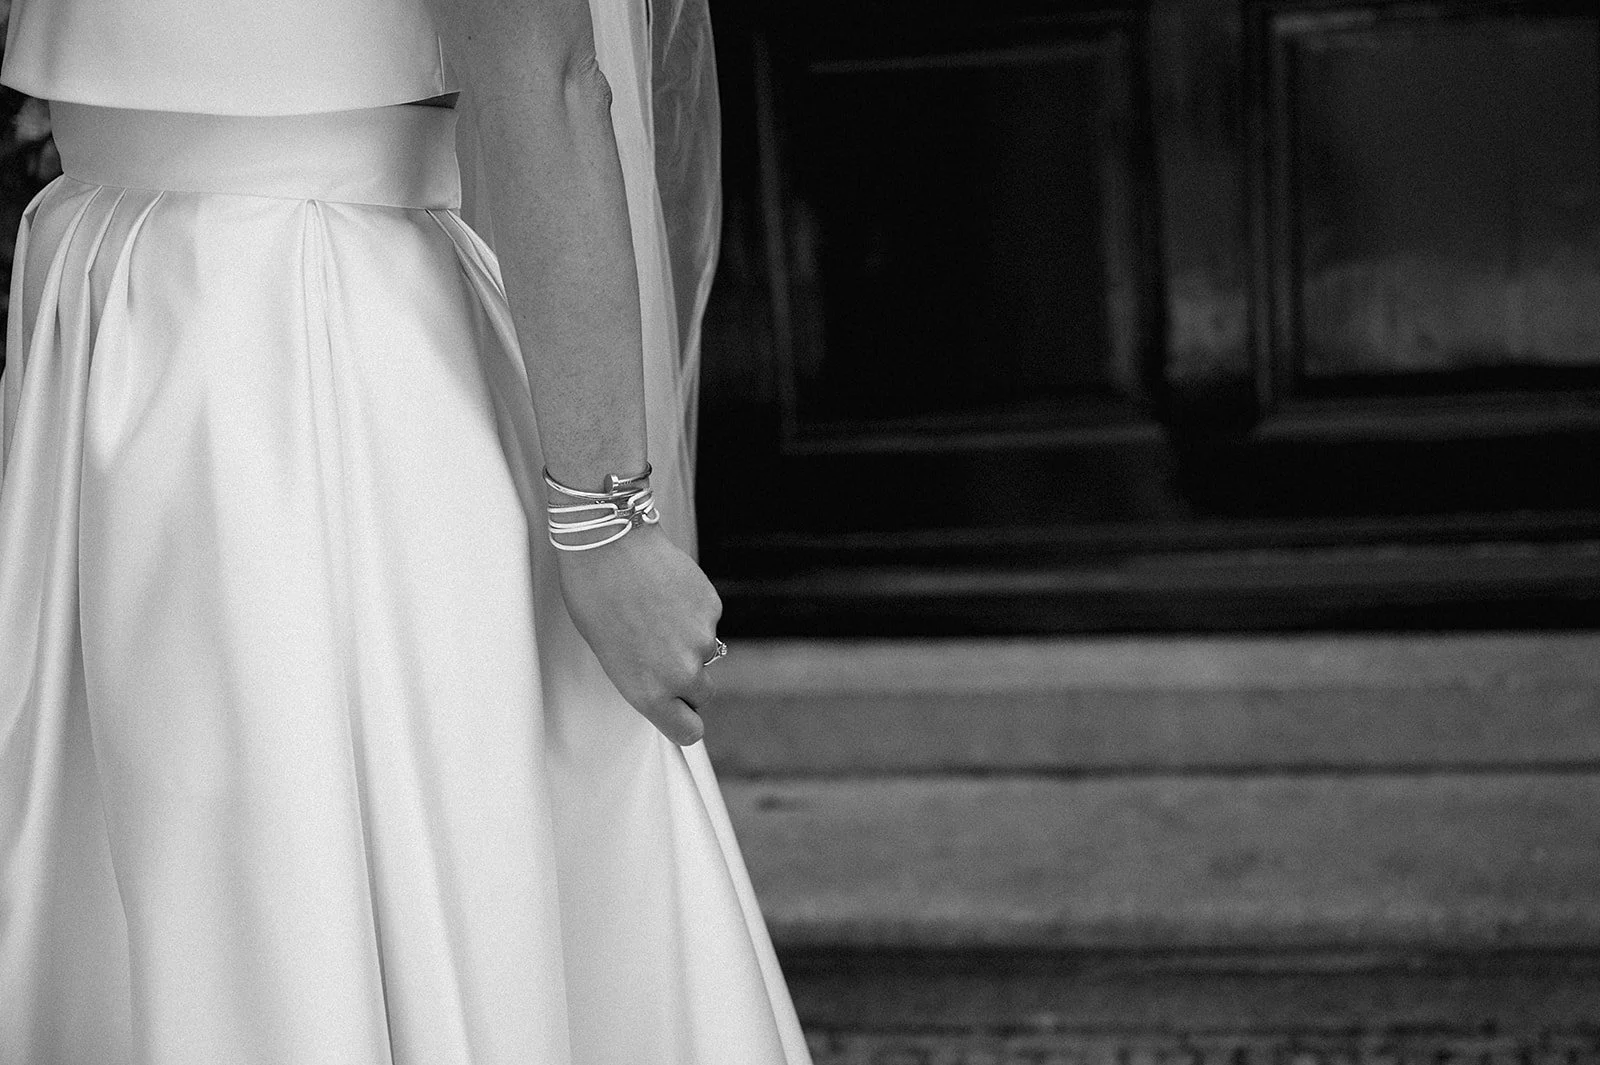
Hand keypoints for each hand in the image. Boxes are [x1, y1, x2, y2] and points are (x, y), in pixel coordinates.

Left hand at [556, 523, 722, 744]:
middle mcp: (681, 673)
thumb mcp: (608, 652)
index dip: (686, 722)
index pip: (688, 731)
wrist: (609, 545)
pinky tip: (667, 591)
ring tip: (656, 610)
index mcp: (648, 692)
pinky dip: (693, 611)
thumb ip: (641, 676)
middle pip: (703, 693)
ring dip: (689, 639)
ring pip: (706, 651)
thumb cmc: (594, 596)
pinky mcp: (712, 608)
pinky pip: (708, 620)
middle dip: (689, 679)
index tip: (681, 713)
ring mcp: (701, 640)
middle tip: (662, 652)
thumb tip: (662, 681)